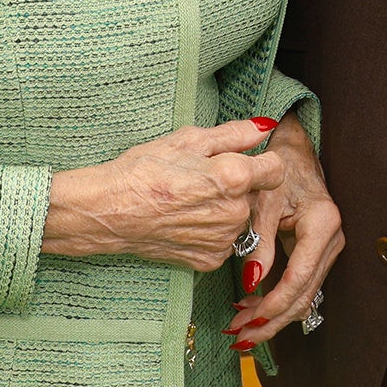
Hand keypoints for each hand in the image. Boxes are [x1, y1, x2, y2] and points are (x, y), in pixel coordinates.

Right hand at [43, 118, 286, 271]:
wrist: (111, 210)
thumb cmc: (145, 169)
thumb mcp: (189, 139)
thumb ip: (235, 133)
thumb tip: (265, 125)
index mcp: (234, 177)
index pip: (276, 169)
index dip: (262, 161)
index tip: (244, 160)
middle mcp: (235, 213)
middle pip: (256, 194)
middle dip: (239, 186)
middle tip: (203, 179)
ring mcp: (223, 240)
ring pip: (240, 219)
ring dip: (225, 209)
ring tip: (191, 200)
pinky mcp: (210, 260)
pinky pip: (224, 241)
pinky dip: (211, 232)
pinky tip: (186, 220)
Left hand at [228, 116, 343, 349]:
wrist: (294, 152)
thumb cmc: (277, 169)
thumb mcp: (263, 201)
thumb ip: (259, 241)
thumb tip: (251, 282)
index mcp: (322, 224)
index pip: (300, 276)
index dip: (275, 304)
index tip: (250, 320)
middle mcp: (332, 240)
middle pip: (305, 295)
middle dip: (272, 320)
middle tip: (240, 337)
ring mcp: (328, 249)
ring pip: (304, 296)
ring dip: (273, 316)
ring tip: (240, 330)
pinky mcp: (318, 253)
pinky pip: (300, 286)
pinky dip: (277, 302)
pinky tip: (252, 309)